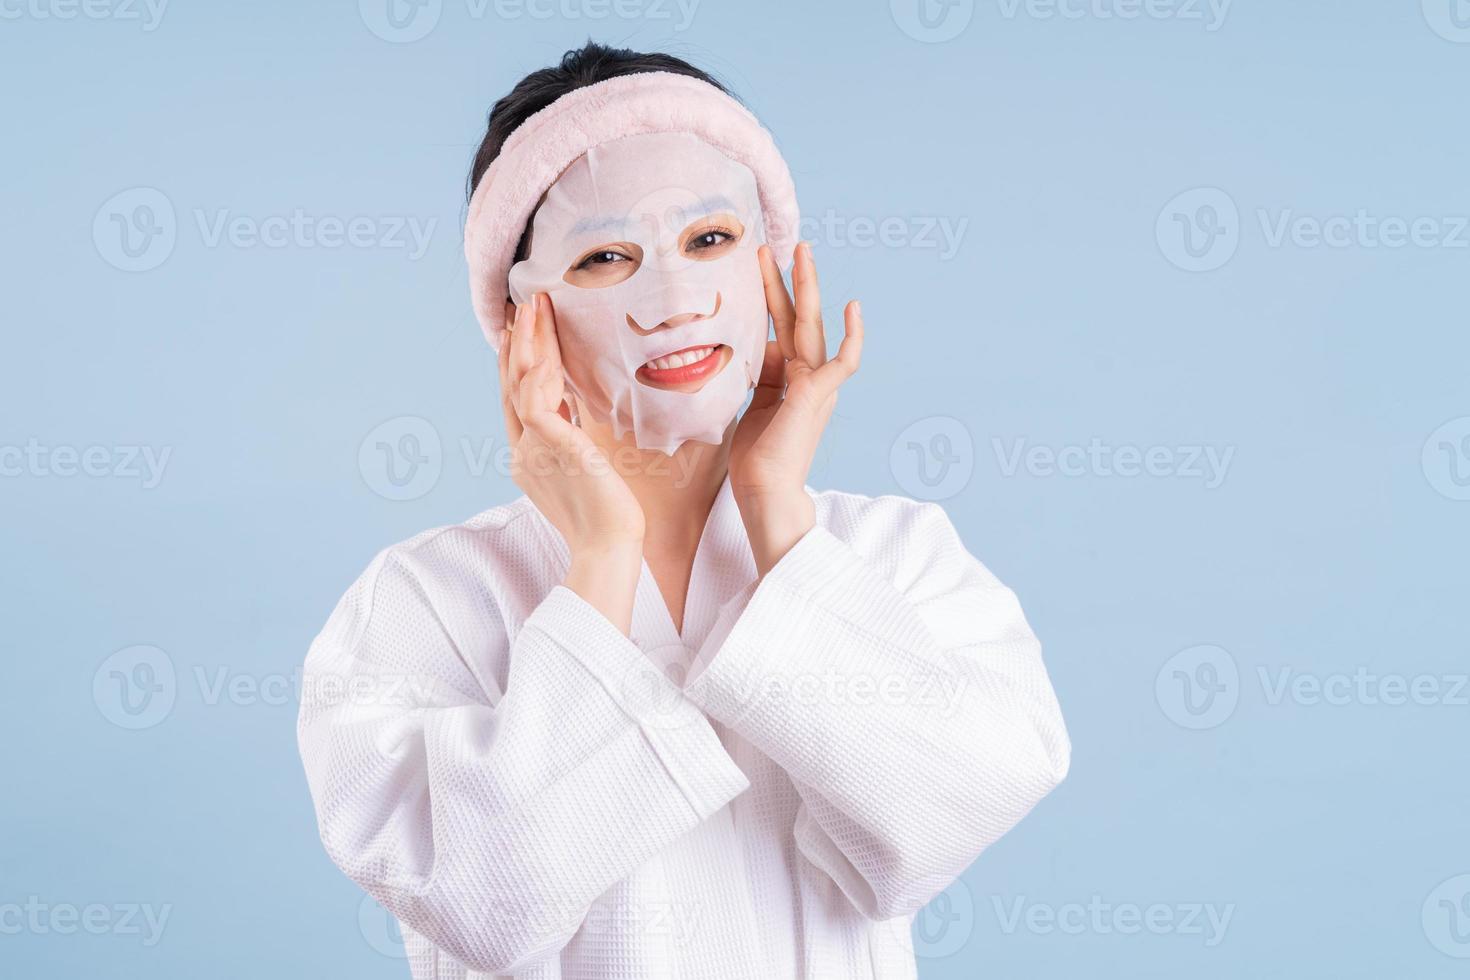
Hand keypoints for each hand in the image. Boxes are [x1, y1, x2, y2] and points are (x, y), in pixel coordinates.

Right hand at [500, 294, 644, 632]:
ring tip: (532, 305)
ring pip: (520, 383)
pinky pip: (535, 399)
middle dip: (517, 342)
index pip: (518, 400)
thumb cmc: (611, 516)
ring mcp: (531, 450)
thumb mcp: (588, 468)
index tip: (522, 331)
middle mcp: (523, 451)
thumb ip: (575, 440)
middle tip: (521, 305)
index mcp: (530, 457)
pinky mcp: (550, 448)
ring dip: (527, 341)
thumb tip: (581, 412)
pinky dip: (538, 367)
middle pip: (511, 385)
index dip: (516, 363)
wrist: (611, 548)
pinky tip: (543, 342)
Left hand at [729, 241, 862, 575]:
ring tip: (800, 252)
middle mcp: (807, 378)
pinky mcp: (818, 394)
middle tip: (786, 244)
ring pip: (812, 326)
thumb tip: (756, 348)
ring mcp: (815, 385)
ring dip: (806, 287)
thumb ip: (757, 376)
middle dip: (790, 281)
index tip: (756, 270)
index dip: (770, 299)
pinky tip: (852, 308)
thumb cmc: (755, 458)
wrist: (763, 491)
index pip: (780, 330)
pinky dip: (853, 335)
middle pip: (798, 319)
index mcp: (790, 381)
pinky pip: (844, 360)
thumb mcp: (750, 406)